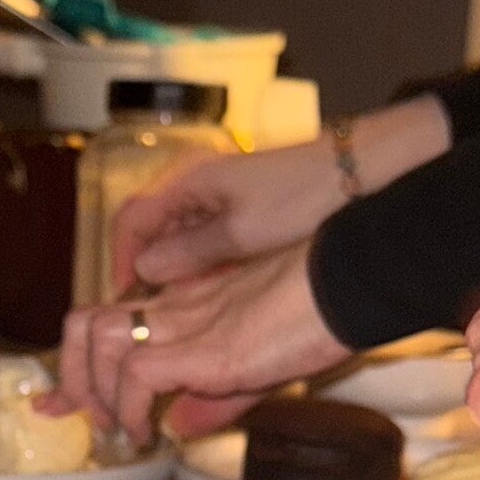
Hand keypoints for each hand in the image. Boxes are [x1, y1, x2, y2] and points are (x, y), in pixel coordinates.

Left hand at [52, 244, 349, 445]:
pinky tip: (147, 429)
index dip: (74, 367)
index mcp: (188, 308)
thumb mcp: (261, 369)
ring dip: (97, 392)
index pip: (111, 324)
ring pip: (96, 338)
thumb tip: (178, 426)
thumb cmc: (323, 312)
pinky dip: (129, 406)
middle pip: (85, 323)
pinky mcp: (202, 343)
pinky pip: (137, 371)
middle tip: (84, 418)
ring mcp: (185, 322)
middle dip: (71, 376)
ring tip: (121, 428)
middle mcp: (175, 309)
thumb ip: (215, 397)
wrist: (354, 282)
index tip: (55, 402)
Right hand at [111, 141, 341, 290]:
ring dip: (181, 270)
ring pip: (181, 238)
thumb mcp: (240, 233)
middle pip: (153, 230)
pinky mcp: (242, 207)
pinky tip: (219, 289)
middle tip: (156, 309)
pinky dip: (207, 264)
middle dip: (151, 270)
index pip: (132, 220)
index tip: (126, 297)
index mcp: (188, 181)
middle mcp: (197, 184)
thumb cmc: (303, 193)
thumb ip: (188, 253)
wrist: (357, 170)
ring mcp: (220, 195)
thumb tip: (145, 271)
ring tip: (188, 305)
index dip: (122, 260)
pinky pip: (208, 238)